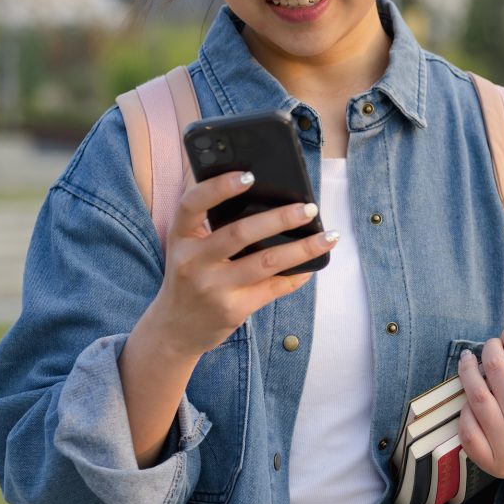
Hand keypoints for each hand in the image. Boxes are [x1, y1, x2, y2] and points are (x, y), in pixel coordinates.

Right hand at [141, 170, 338, 357]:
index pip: (193, 204)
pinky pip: (274, 287)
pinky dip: (297, 275)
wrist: (176, 329)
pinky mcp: (232, 309)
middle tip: (309, 209)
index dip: (220, 187)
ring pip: (266, 262)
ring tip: (327, 236)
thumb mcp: (187, 248)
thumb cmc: (189, 277)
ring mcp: (213, 287)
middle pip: (241, 233)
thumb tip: (265, 198)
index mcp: (180, 237)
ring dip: (302, 248)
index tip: (250, 175)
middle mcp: (193, 261)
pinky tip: (313, 265)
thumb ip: (211, 225)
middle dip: (281, 218)